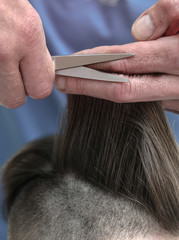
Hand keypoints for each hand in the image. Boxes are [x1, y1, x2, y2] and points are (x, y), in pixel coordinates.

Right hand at [0, 0, 53, 107]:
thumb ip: (36, 56)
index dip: (36, 87)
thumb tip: (40, 80)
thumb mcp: (28, 22)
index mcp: (27, 37)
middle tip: (11, 73)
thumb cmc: (4, 3)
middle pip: (14, 100)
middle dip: (15, 91)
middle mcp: (4, 49)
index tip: (32, 79)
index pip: (41, 89)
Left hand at [55, 0, 178, 112]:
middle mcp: (178, 83)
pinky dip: (122, 91)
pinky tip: (106, 85)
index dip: (95, 63)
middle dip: (87, 87)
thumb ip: (169, 12)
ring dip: (101, 91)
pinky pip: (146, 98)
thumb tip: (138, 30)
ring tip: (76, 84)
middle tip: (61, 83)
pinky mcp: (178, 105)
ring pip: (132, 97)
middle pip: (123, 90)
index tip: (69, 63)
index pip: (127, 61)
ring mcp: (178, 99)